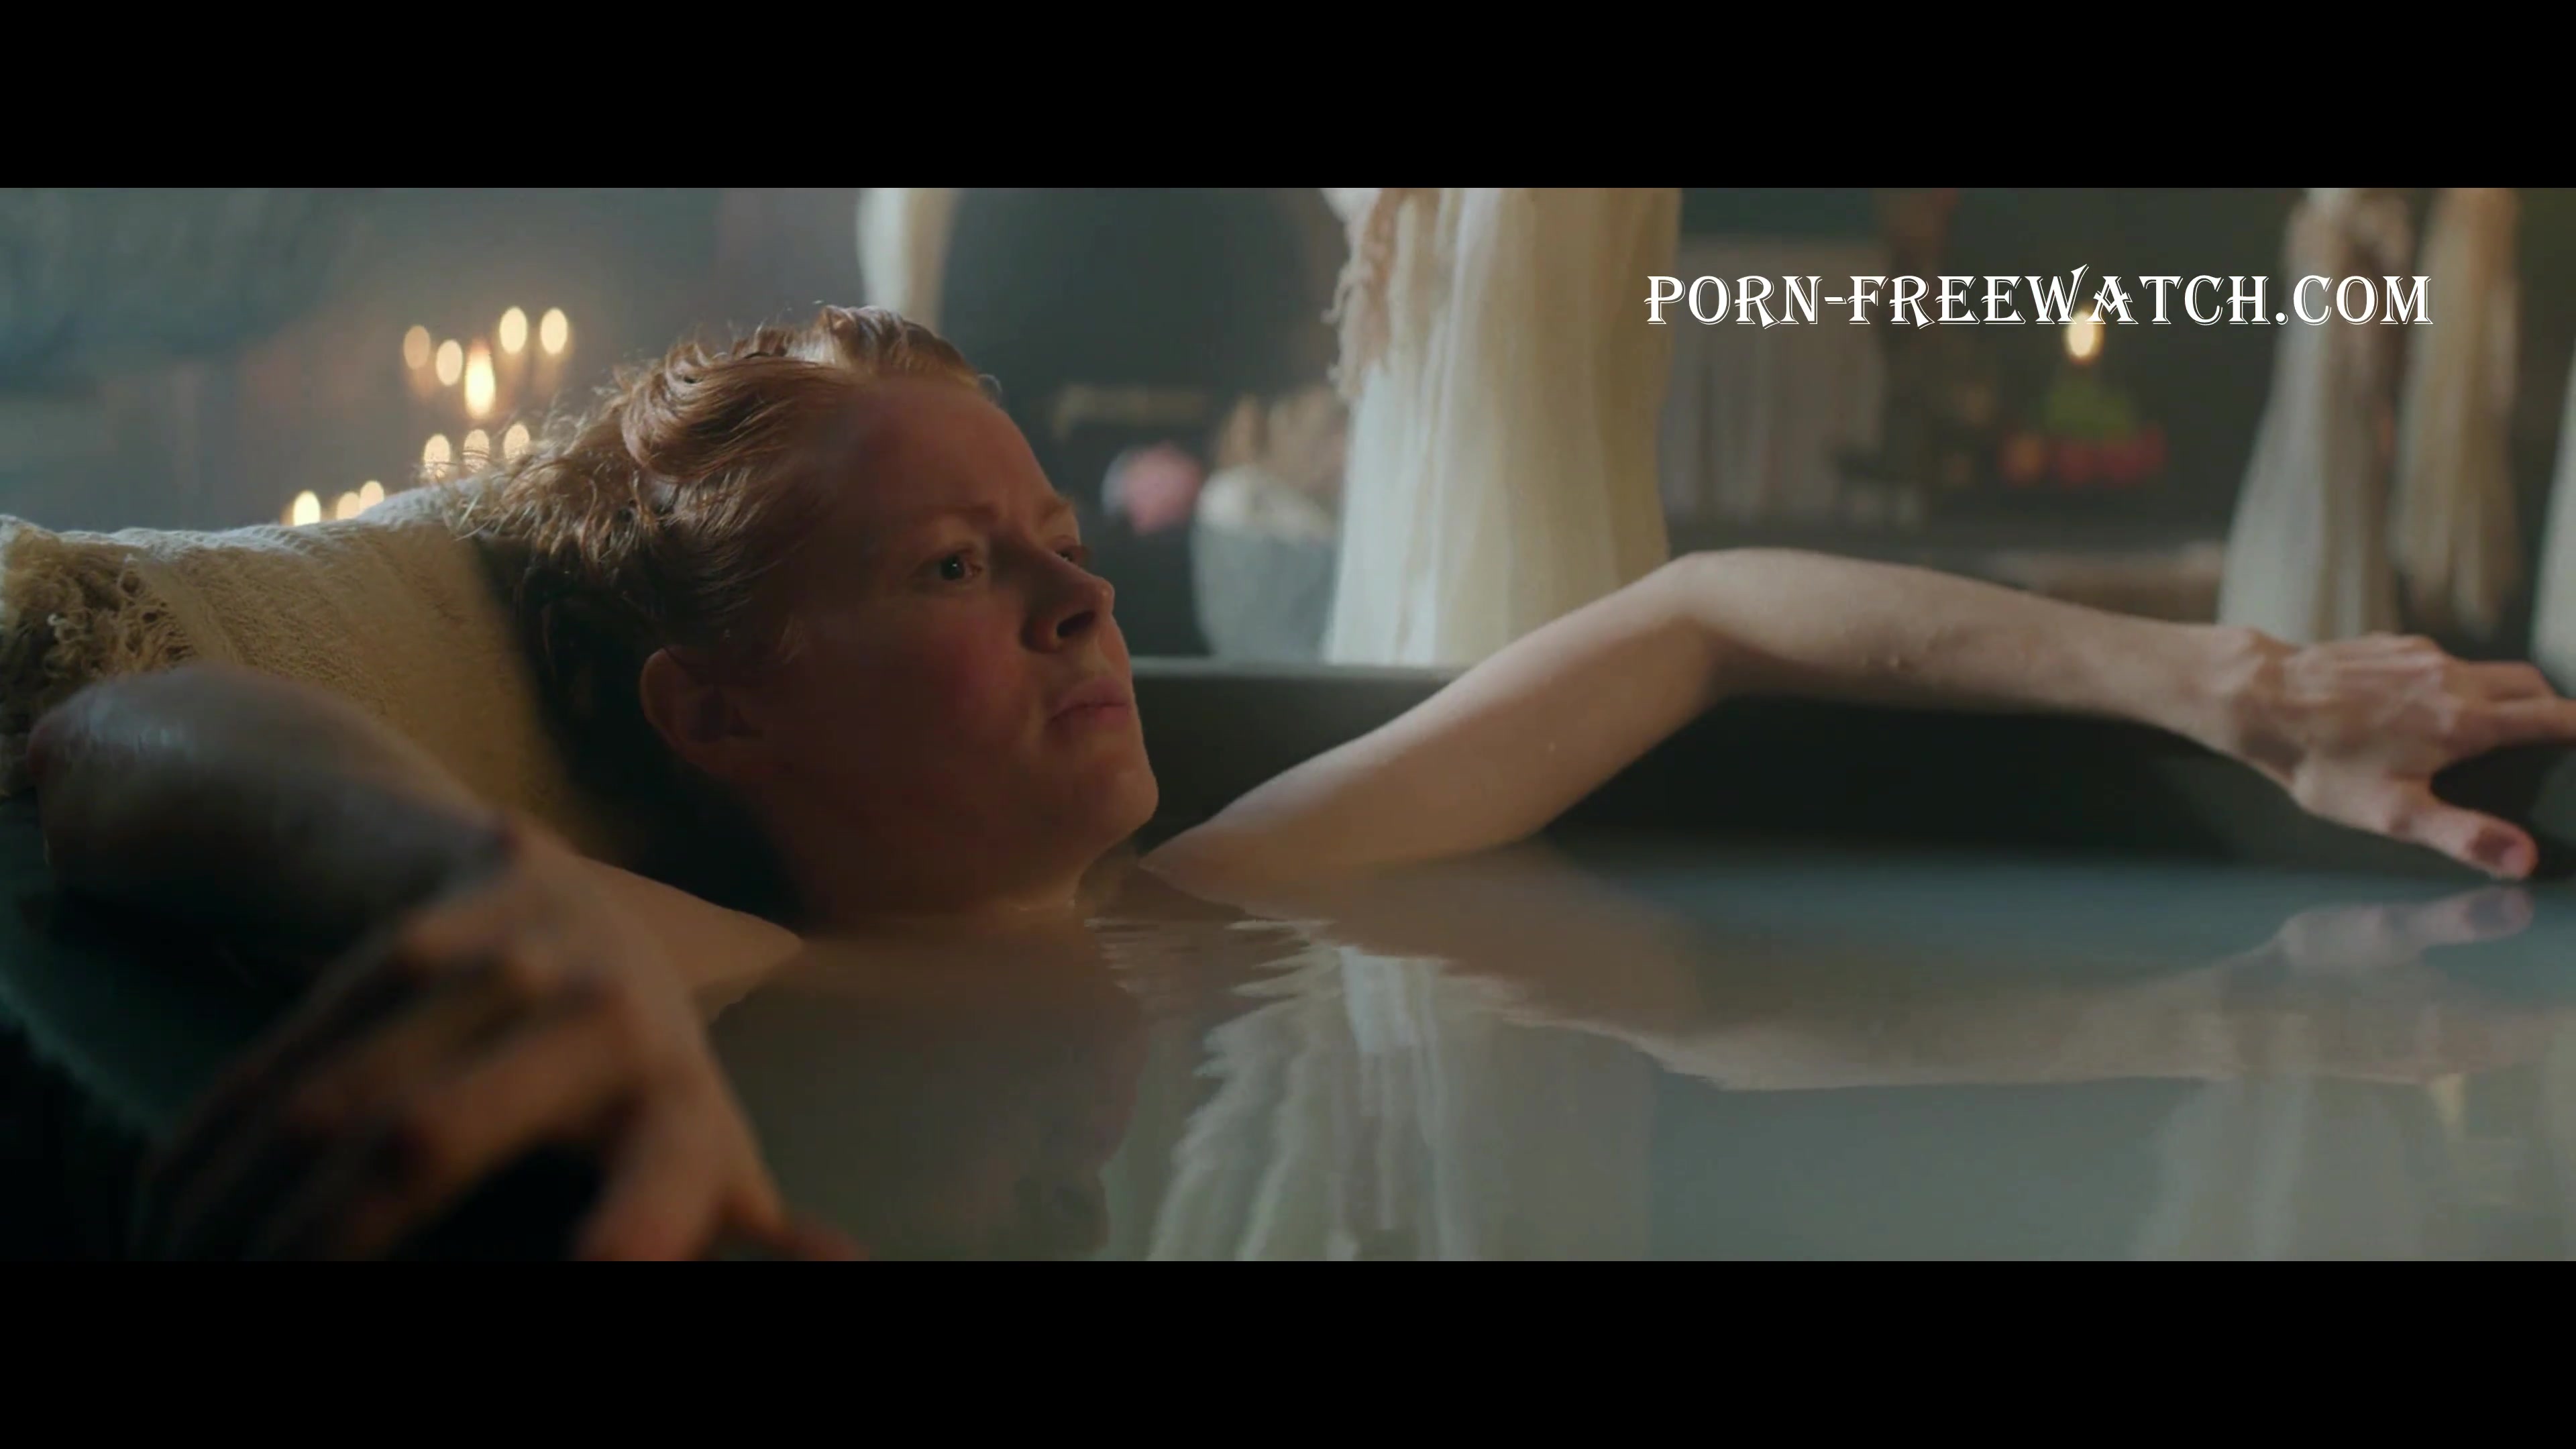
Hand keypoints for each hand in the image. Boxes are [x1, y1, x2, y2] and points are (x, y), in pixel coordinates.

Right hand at [133, 819, 858, 1260]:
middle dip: (323, 1245)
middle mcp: (613, 1012)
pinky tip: (167, 1213)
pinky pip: (297, 1039)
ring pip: (335, 1097)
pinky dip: (216, 1140)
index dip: (627, 1237)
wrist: (549, 892)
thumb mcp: (697, 1156)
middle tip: (237, 1306)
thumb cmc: (633, 1077)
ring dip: (235, 1208)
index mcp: (684, 1104)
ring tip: (175, 1276)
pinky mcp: (426, 918)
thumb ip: (733, 1231)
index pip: (659, 1183)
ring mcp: (517, 951)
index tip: (592, 1275)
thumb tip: (849, 1269)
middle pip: (428, 1143)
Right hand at [2189, 887, 2557, 1081]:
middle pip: (2518, 1036)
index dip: (2555, 991)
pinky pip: (2453, 1048)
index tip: (2557, 952)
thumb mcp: (2387, 928)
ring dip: (2498, 1013)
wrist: (2247, 1013)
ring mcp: (2418, 1065)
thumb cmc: (2320, 968)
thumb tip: (2527, 905)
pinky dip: (2466, 1022)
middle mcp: (2450, 1058)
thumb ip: (2459, 919)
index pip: (2540, 1021)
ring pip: (2485, 1045)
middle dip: (2531, 999)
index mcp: (2462, 1027)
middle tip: (2531, 951)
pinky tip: (2440, 990)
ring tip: (2495, 966)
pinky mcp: (2389, 1064)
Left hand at [2222, 632, 2575, 877]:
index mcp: (2466, 718)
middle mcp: (2452, 677)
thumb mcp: (2391, 812)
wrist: (2260, 699)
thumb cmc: (2321, 761)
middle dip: (2549, 708)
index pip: (2553, 717)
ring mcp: (2419, 654)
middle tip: (2551, 736)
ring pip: (2483, 670)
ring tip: (2489, 729)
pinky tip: (2422, 710)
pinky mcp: (2389, 645)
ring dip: (2498, 695)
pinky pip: (2439, 662)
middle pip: (2529, 684)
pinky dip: (2451, 684)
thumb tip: (2524, 858)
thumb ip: (2462, 835)